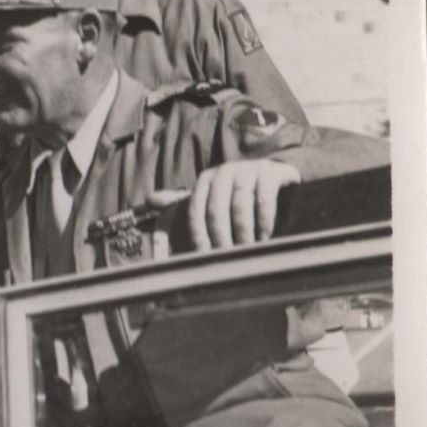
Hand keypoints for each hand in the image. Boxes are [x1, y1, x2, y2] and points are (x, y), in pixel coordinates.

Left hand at [156, 159, 300, 250]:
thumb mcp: (210, 198)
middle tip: (225, 257)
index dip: (193, 235)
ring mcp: (247, 169)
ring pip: (239, 206)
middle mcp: (222, 172)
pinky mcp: (269, 172)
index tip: (195, 256)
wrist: (276, 178)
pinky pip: (263, 200)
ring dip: (243, 232)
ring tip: (246, 250)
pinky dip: (263, 222)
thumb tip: (149, 199)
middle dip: (219, 237)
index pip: (192, 210)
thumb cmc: (238, 194)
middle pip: (215, 210)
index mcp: (204, 181)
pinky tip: (264, 238)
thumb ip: (181, 202)